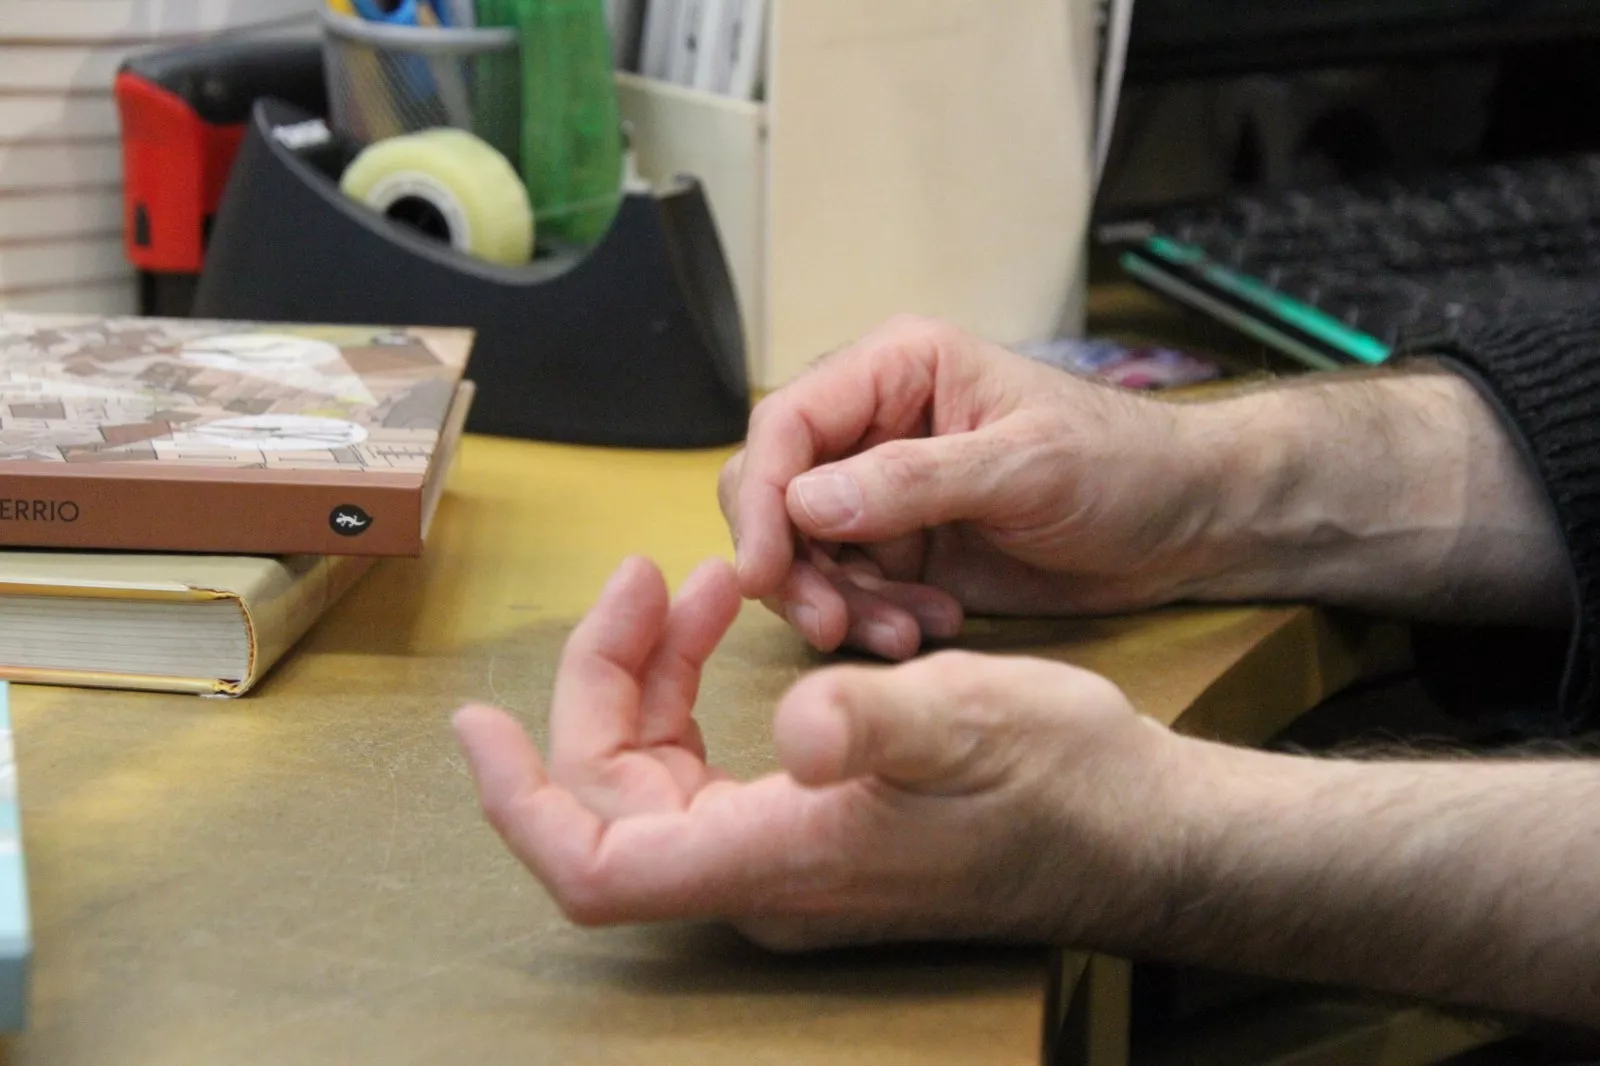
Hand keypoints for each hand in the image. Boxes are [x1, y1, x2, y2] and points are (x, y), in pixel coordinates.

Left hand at [453, 556, 1191, 951]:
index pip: (593, 863)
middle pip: (612, 793)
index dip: (518, 799)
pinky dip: (694, 691)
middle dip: (603, 678)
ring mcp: (784, 857)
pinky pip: (708, 767)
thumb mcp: (975, 727)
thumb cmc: (1063, 784)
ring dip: (648, 675)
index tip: (475, 722)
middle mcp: (760, 873)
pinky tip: (727, 621)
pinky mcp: (812, 830)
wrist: (1134, 829)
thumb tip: (800, 725)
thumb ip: (879, 727)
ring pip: (657, 773)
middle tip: (644, 574)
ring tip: (691, 582)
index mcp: (776, 858)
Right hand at [719, 316, 1230, 661]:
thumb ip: (915, 480)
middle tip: (831, 623)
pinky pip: (850, 590)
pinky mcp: (903, 549)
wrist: (1186, 524)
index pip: (788, 423)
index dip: (760, 496)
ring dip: (838, 602)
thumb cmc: (1123, 464)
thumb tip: (805, 504)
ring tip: (907, 633)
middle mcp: (875, 425)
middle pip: (776, 492)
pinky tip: (931, 626)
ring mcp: (885, 492)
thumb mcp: (1027, 465)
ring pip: (805, 553)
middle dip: (792, 564)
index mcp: (897, 369)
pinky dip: (872, 618)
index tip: (764, 570)